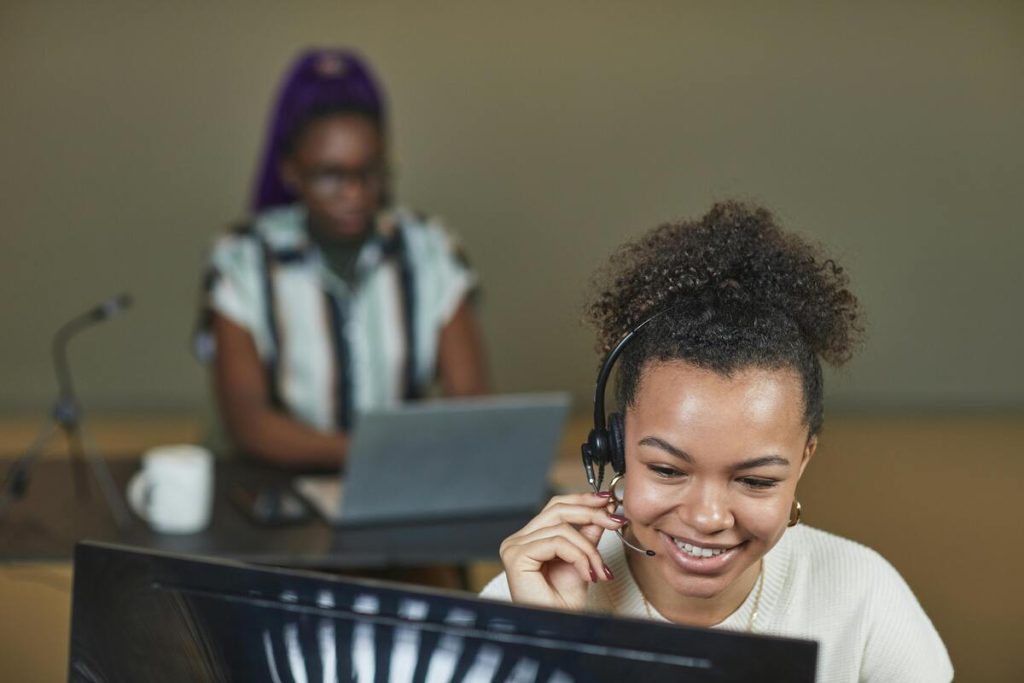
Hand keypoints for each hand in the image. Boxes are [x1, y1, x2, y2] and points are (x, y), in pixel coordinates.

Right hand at [499, 492, 625, 610]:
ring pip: (562, 528)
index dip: (582, 500)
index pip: (556, 507)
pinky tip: (588, 575)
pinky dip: (579, 557)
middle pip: (557, 509)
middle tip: (616, 522)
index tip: (608, 500)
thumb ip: (587, 535)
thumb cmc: (564, 603)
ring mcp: (514, 546)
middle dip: (591, 513)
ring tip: (600, 571)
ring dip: (589, 550)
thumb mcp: (582, 560)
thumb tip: (604, 509)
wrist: (558, 630)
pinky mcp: (517, 556)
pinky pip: (557, 542)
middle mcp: (518, 539)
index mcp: (530, 538)